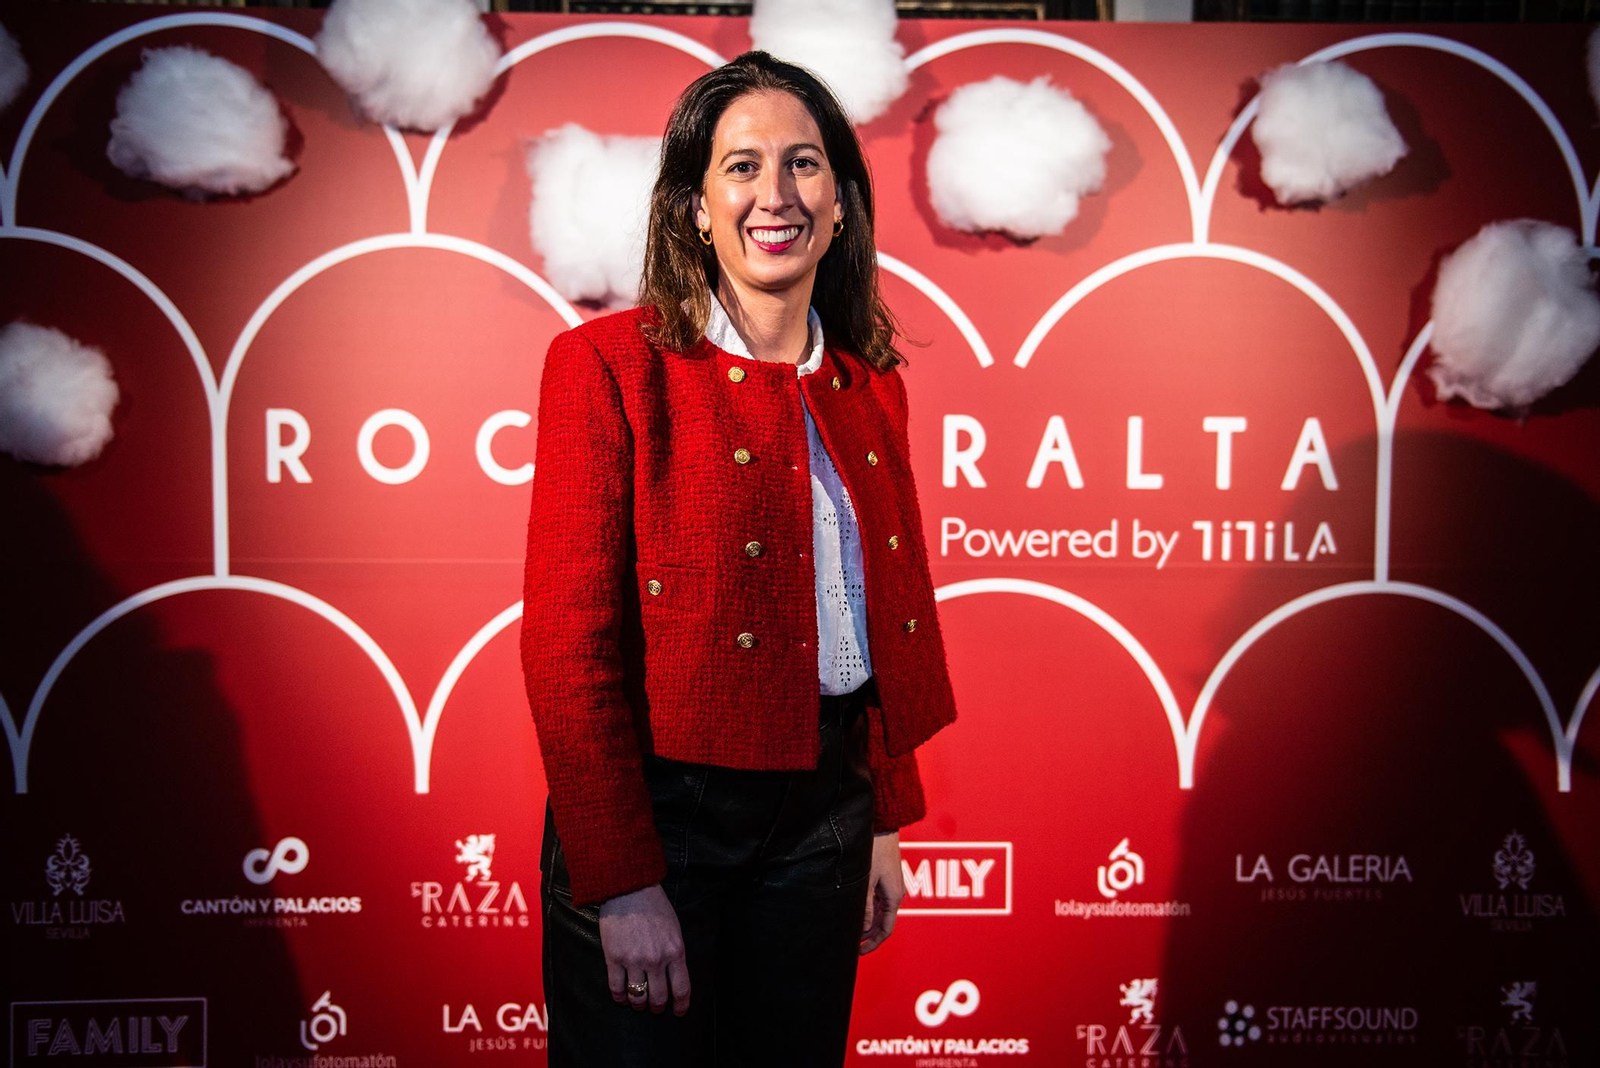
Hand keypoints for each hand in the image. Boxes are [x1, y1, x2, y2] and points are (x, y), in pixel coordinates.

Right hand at [598, 883, 690, 1014]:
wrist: (628, 889)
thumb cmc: (654, 906)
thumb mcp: (674, 929)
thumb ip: (674, 953)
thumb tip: (673, 975)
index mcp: (675, 951)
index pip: (681, 988)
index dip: (681, 1005)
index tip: (678, 1011)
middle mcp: (656, 960)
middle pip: (659, 998)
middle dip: (657, 1007)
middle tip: (655, 1007)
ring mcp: (634, 961)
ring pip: (637, 997)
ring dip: (638, 1004)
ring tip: (638, 1002)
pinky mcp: (614, 958)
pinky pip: (616, 988)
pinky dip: (619, 997)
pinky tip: (621, 997)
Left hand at [860, 831, 904, 954]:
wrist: (883, 826)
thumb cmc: (875, 850)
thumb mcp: (866, 881)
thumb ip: (865, 906)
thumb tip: (864, 928)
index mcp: (894, 897)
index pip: (886, 929)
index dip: (874, 943)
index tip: (859, 951)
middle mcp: (894, 893)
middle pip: (883, 922)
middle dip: (869, 935)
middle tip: (852, 944)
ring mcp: (889, 885)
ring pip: (880, 911)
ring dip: (868, 922)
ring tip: (851, 930)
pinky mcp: (884, 877)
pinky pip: (877, 900)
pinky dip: (868, 909)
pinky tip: (855, 910)